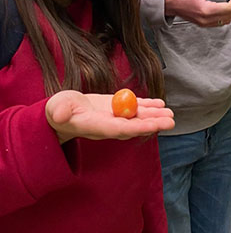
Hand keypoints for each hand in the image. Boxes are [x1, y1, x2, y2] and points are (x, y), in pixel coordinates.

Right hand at [46, 90, 174, 143]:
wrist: (60, 112)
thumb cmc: (57, 110)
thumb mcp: (56, 108)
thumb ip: (60, 111)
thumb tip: (61, 114)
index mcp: (97, 126)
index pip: (120, 129)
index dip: (138, 128)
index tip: (154, 126)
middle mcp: (109, 124)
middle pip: (134, 125)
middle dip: (153, 123)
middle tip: (171, 121)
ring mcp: (114, 116)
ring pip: (138, 117)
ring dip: (155, 114)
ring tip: (170, 113)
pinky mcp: (116, 107)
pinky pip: (135, 107)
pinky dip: (148, 105)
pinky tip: (160, 103)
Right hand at [165, 0, 230, 26]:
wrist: (171, 3)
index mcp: (206, 10)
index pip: (228, 8)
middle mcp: (206, 19)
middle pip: (229, 16)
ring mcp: (204, 23)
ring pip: (225, 21)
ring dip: (230, 12)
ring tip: (229, 1)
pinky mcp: (203, 24)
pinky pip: (219, 23)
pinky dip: (224, 16)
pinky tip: (223, 7)